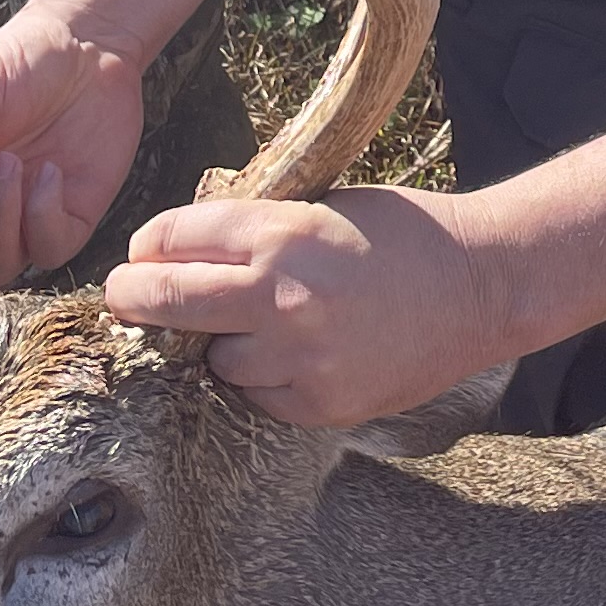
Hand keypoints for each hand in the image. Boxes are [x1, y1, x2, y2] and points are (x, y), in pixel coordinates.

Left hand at [99, 188, 518, 428]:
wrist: (482, 285)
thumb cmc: (401, 233)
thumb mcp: (321, 203)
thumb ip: (254, 226)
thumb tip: (177, 250)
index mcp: (281, 231)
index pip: (170, 237)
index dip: (147, 244)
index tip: (141, 253)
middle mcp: (282, 295)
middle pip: (164, 301)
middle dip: (134, 297)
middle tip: (124, 297)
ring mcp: (300, 356)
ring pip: (212, 359)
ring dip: (220, 344)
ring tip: (260, 325)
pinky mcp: (320, 402)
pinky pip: (258, 395)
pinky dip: (264, 378)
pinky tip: (298, 354)